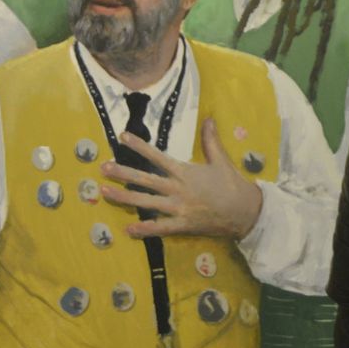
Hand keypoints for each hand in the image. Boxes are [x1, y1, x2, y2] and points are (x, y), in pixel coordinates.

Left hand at [100, 119, 263, 239]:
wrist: (246, 212)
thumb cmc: (232, 185)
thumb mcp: (221, 160)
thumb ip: (211, 140)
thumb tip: (209, 118)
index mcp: (185, 172)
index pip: (157, 156)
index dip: (139, 146)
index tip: (122, 137)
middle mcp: (177, 189)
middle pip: (145, 180)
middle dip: (123, 173)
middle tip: (103, 168)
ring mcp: (178, 208)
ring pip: (146, 202)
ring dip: (124, 198)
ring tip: (104, 193)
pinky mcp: (183, 225)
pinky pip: (160, 228)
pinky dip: (144, 229)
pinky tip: (128, 229)